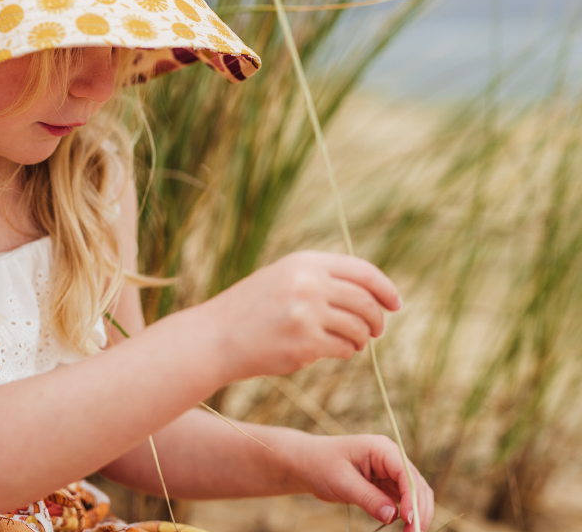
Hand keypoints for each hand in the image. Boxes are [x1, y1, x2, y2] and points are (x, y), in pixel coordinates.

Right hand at [203, 251, 401, 381]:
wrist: (217, 336)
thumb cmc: (253, 309)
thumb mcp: (284, 277)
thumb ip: (322, 278)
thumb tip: (371, 292)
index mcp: (304, 262)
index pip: (362, 271)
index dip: (385, 288)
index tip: (396, 303)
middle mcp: (308, 282)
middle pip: (366, 301)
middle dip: (378, 319)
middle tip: (376, 331)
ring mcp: (307, 313)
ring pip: (359, 327)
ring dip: (363, 338)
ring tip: (354, 342)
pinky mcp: (305, 343)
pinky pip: (344, 348)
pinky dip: (347, 352)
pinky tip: (335, 350)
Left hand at [290, 434, 433, 530]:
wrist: (308, 462)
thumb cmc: (321, 465)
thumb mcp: (342, 481)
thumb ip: (368, 497)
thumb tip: (394, 515)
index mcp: (380, 448)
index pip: (405, 472)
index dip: (412, 497)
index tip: (408, 520)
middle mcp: (389, 457)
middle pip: (416, 484)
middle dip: (419, 510)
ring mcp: (389, 470)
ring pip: (415, 493)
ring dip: (418, 513)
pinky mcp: (386, 483)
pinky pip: (405, 499)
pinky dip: (409, 513)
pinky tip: (404, 527)